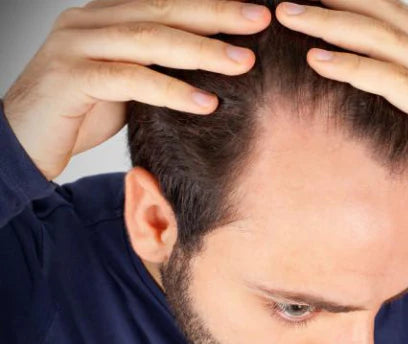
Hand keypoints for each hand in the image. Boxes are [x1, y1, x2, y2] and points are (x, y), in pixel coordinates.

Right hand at [2, 0, 270, 180]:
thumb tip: (211, 61)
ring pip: (148, 40)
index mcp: (106, 16)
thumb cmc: (80, 112)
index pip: (166, 2)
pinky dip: (170, 91)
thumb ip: (156, 64)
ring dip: (201, 51)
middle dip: (216, 16)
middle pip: (162, 11)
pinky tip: (205, 104)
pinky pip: (129, 79)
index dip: (211, 5)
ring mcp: (76, 45)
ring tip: (243, 63)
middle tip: (259, 22)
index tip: (254, 13)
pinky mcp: (70, 77)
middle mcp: (89, 21)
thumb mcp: (126, 81)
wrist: (22, 140)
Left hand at [275, 0, 407, 238]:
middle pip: (378, 14)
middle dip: (329, 2)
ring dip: (330, 25)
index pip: (385, 9)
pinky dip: (353, 67)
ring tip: (289, 18)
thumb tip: (356, 87)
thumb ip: (399, 87)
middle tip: (285, 0)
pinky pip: (392, 80)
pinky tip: (319, 60)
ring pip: (381, 39)